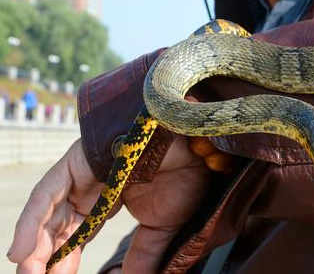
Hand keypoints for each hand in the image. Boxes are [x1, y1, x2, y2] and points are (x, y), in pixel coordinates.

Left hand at [8, 135, 212, 273]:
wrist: (195, 148)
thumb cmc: (184, 179)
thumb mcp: (161, 227)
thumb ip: (143, 253)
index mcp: (106, 201)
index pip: (77, 234)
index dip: (66, 259)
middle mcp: (89, 187)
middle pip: (58, 226)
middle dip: (46, 257)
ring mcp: (81, 174)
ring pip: (47, 213)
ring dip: (35, 246)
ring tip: (28, 273)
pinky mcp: (76, 162)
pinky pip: (47, 194)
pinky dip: (31, 223)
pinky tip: (22, 251)